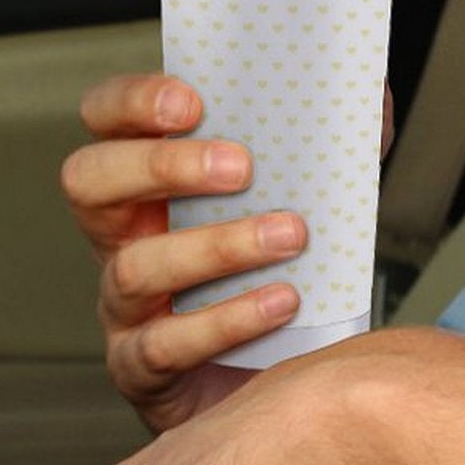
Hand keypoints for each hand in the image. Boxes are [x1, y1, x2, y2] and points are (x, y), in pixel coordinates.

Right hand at [61, 73, 307, 431]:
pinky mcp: (142, 367)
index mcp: (149, 179)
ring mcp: (124, 303)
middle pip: (90, 182)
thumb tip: (373, 94)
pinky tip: (283, 301)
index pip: (106, 117)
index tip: (192, 102)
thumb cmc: (284, 264)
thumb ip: (331, 138)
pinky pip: (165, 344)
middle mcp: (121, 235)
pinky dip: (228, 320)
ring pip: (136, 267)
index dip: (133, 102)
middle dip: (162, 166)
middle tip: (241, 167)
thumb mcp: (307, 190)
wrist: (284, 371)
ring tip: (289, 237)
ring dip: (219, 247)